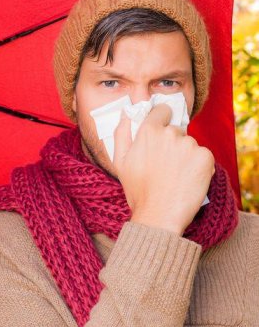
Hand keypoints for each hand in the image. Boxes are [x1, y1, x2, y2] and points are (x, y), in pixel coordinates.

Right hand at [113, 103, 214, 234]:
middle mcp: (170, 134)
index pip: (161, 111)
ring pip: (189, 144)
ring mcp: (189, 145)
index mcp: (148, 132)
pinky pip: (203, 156)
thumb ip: (121, 133)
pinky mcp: (205, 157)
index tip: (159, 135)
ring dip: (185, 156)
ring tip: (175, 176)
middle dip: (171, 143)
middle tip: (164, 166)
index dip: (160, 121)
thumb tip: (126, 114)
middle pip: (175, 130)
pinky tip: (187, 180)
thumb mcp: (120, 161)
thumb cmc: (137, 190)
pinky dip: (198, 166)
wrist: (159, 215)